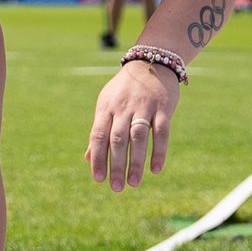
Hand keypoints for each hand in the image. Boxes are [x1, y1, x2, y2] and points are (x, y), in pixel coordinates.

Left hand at [84, 59, 179, 191]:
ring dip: (136, 162)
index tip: (98, 178)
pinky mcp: (163, 108)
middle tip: (116, 188)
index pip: (98, 135)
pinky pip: (161, 132)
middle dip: (116, 165)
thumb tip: (87, 159)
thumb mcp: (107, 105)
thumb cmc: (124, 91)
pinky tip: (155, 169)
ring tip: (133, 183)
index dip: (97, 157)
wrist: (150, 62)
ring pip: (138, 137)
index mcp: (106, 108)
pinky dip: (158, 151)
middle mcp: (123, 107)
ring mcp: (144, 107)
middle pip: (118, 139)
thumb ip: (100, 132)